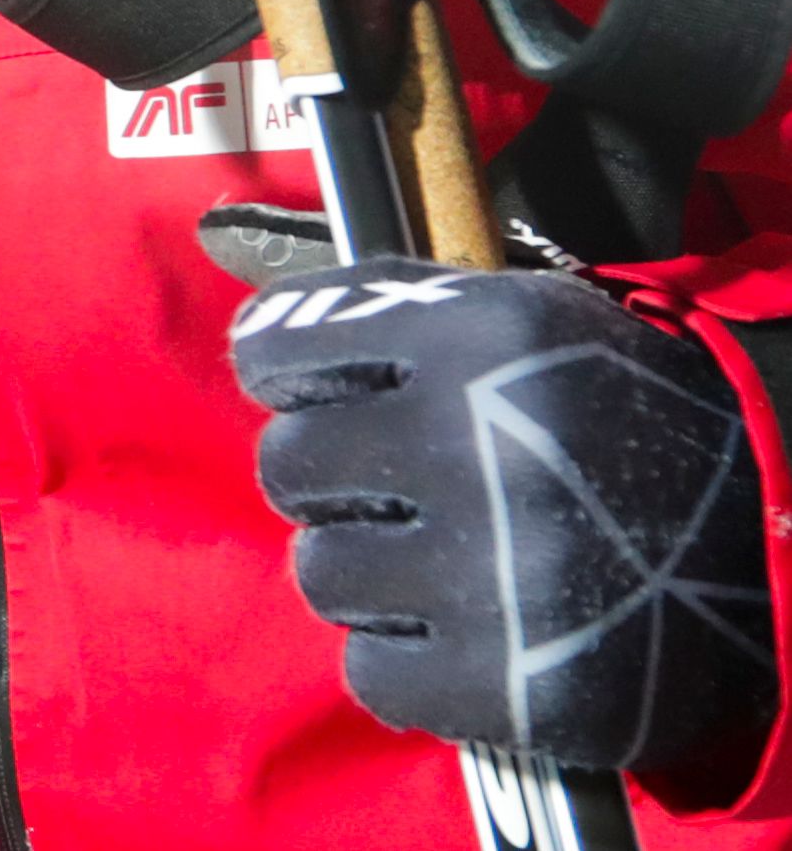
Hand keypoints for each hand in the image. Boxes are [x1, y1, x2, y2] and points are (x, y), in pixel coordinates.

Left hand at [232, 256, 776, 777]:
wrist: (769, 546)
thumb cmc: (614, 418)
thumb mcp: (521, 319)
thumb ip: (386, 311)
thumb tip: (255, 338)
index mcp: (485, 339)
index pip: (281, 347)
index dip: (285, 371)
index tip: (312, 391)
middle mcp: (489, 449)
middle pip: (288, 466)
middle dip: (326, 478)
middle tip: (387, 487)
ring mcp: (504, 576)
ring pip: (321, 572)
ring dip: (363, 568)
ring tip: (439, 558)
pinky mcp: (519, 685)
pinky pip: (371, 671)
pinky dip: (402, 657)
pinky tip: (461, 627)